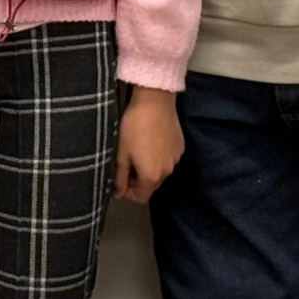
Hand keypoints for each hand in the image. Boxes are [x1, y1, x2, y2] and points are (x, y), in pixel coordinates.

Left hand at [114, 86, 182, 203]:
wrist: (155, 100)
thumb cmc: (134, 125)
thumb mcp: (122, 152)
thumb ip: (120, 176)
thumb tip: (118, 193)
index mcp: (151, 176)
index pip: (141, 198)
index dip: (128, 193)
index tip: (120, 181)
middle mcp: (167, 171)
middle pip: (152, 185)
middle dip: (138, 181)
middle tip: (127, 164)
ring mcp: (176, 158)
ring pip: (161, 171)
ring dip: (150, 168)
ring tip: (139, 151)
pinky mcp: (181, 146)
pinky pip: (168, 158)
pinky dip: (159, 156)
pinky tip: (151, 141)